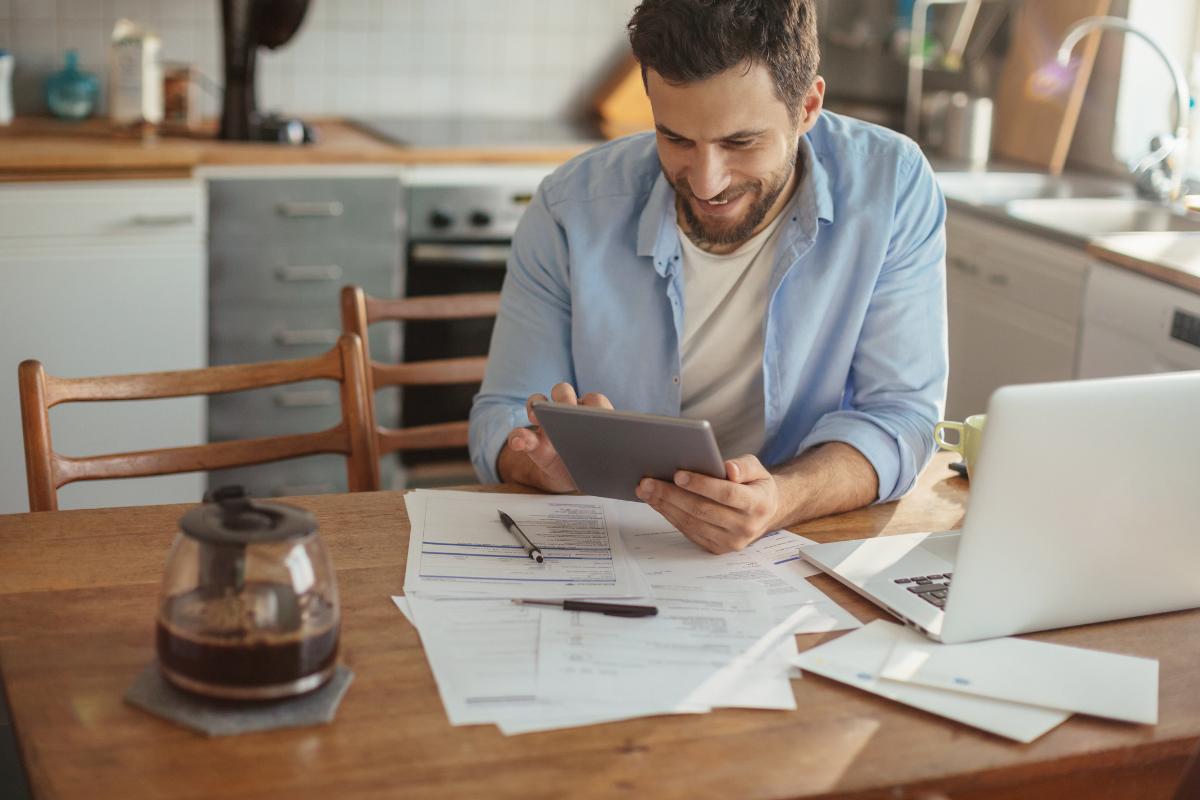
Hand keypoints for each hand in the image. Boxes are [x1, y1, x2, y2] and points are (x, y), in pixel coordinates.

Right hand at [500, 382, 613, 491]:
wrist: (576, 479)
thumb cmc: (597, 465)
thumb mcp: (608, 465)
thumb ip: (614, 458)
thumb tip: (632, 461)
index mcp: (593, 415)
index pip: (594, 400)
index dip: (593, 404)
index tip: (593, 412)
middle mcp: (568, 412)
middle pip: (563, 392)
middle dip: (563, 397)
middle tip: (564, 407)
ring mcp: (547, 423)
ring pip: (538, 402)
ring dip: (536, 407)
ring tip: (537, 418)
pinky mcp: (532, 441)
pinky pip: (519, 434)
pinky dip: (518, 437)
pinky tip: (518, 443)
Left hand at [635, 455, 779, 553]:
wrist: (766, 513)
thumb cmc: (756, 486)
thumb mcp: (757, 469)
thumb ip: (744, 466)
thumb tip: (729, 469)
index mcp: (758, 504)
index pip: (727, 494)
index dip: (702, 485)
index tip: (678, 474)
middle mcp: (745, 527)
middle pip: (703, 510)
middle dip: (672, 495)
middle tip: (648, 482)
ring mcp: (731, 542)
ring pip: (692, 523)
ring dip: (665, 506)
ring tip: (646, 490)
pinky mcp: (717, 549)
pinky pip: (689, 532)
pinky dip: (670, 516)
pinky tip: (657, 502)